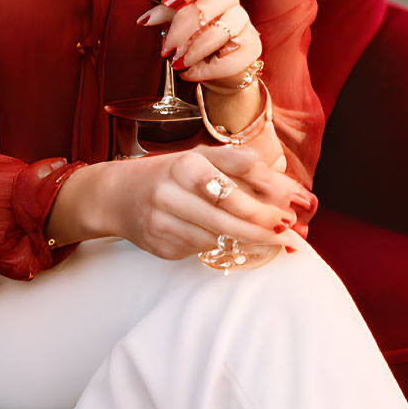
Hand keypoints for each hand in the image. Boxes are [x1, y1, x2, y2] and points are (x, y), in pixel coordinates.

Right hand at [100, 143, 313, 260]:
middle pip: (226, 218)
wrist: (118, 195)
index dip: (262, 205)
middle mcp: (170, 193)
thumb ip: (239, 163)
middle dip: (261, 229)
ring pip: (216, 238)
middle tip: (288, 235)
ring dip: (248, 243)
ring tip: (272, 242)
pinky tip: (236, 244)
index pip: (230, 189)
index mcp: (185, 165)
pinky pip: (200, 251)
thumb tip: (279, 179)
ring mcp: (162, 222)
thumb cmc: (170, 173)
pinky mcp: (160, 246)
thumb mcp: (200, 157)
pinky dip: (222, 248)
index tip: (289, 213)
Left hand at [136, 0, 259, 92]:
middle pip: (212, 4)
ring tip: (178, 62)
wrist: (217, 70)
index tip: (169, 2)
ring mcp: (247, 26)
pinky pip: (231, 58)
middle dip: (183, 27)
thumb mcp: (178, 22)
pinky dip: (206, 69)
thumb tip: (145, 19)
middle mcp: (235, 4)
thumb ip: (166, 14)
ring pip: (221, 31)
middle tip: (168, 48)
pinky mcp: (253, 49)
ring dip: (194, 49)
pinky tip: (191, 72)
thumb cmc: (196, 39)